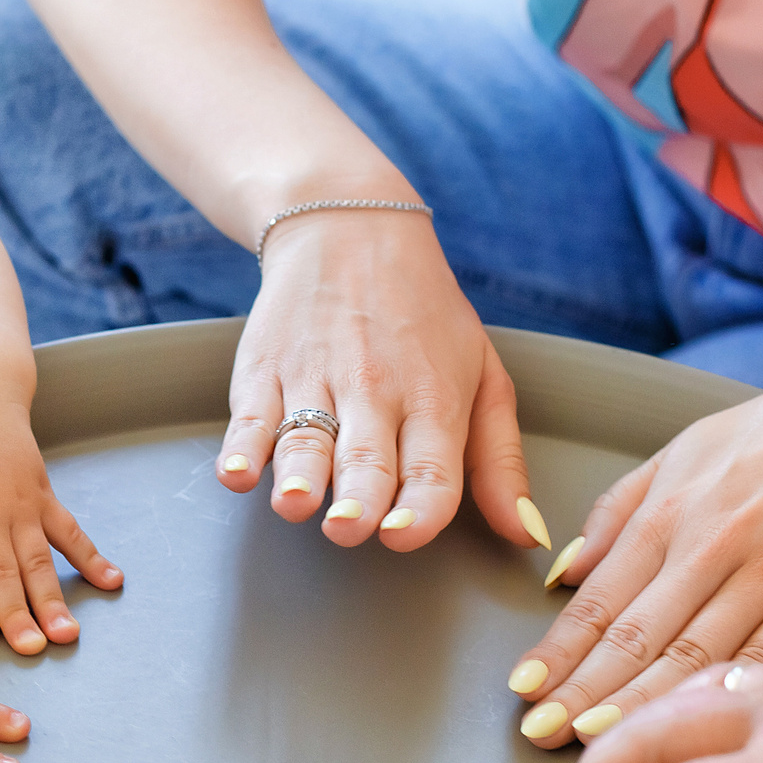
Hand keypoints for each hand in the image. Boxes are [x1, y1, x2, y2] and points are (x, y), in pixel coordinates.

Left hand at [0, 376, 121, 652]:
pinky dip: (92, 557)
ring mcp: (20, 504)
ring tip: (65, 634)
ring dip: (53, 599)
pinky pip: (71, 531)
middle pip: (1, 571)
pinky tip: (110, 581)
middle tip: (31, 649)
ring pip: (38, 560)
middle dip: (17, 614)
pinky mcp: (43, 495)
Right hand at [213, 212, 539, 553]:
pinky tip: (237, 472)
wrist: (349, 227)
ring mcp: (315, 379)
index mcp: (434, 399)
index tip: (403, 534)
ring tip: (296, 502)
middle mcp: (375, 390)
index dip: (419, 506)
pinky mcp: (265, 370)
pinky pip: (250, 415)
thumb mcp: (482, 375)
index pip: (432, 466)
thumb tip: (525, 534)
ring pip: (306, 437)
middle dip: (357, 498)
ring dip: (299, 473)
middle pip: (367, 457)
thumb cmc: (423, 315)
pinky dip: (241, 445)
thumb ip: (499, 462)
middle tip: (349, 528)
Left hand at [508, 329, 762, 745]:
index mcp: (669, 513)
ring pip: (690, 654)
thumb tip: (562, 574)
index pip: (598, 598)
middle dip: (578, 691)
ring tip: (590, 745)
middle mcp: (709, 546)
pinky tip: (689, 725)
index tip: (524, 690)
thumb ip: (617, 514)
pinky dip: (721, 693)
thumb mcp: (682, 452)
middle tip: (537, 735)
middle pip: (632, 635)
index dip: (557, 650)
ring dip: (634, 704)